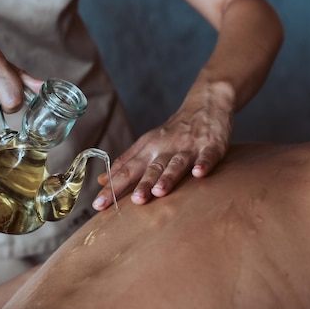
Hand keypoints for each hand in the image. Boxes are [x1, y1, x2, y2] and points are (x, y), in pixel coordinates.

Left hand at [92, 82, 234, 209]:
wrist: (205, 104)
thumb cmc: (173, 131)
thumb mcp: (147, 144)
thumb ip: (126, 163)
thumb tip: (102, 181)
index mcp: (148, 149)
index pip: (126, 170)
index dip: (112, 187)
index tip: (98, 205)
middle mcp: (165, 148)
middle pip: (150, 168)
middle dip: (141, 185)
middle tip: (133, 202)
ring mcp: (188, 147)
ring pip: (175, 163)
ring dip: (167, 177)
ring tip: (159, 192)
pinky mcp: (211, 146)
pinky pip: (206, 156)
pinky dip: (203, 164)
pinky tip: (199, 174)